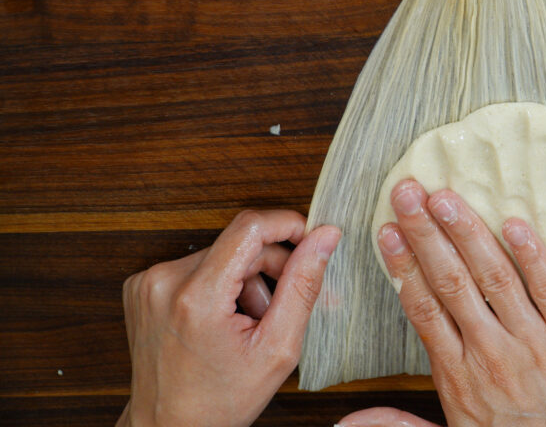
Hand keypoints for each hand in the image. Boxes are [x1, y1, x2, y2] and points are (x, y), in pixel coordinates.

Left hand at [117, 210, 340, 426]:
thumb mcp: (278, 348)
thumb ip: (303, 285)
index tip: (310, 239)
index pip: (249, 226)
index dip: (288, 225)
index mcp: (197, 297)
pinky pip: (197, 265)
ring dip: (243, 279)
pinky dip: (218, 284)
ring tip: (245, 322)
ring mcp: (148, 282)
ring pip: (220, 253)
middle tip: (276, 309)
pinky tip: (220, 319)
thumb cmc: (221, 400)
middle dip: (268, 267)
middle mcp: (164, 281)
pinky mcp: (142, 285)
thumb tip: (325, 237)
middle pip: (238, 242)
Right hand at [339, 180, 545, 426]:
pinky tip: (514, 223)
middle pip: (451, 282)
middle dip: (426, 234)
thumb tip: (346, 423)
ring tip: (445, 197)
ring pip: (496, 277)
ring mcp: (537, 344)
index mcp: (461, 377)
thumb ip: (399, 426)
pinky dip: (533, 255)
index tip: (388, 232)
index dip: (403, 266)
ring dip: (468, 233)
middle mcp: (493, 354)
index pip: (423, 309)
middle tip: (407, 192)